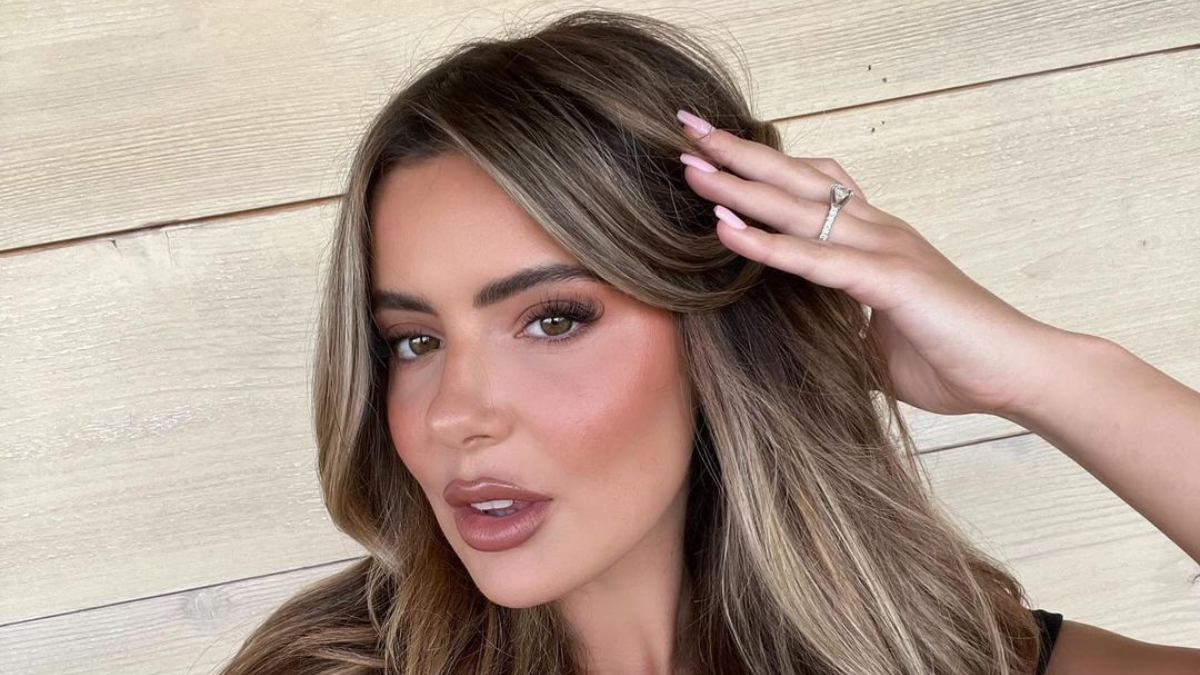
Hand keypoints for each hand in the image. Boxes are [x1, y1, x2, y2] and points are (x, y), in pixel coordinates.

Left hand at [676, 109, 1068, 417]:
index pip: (811, 188)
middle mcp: (877, 230)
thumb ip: (838, 332)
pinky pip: (816, 258)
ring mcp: (884, 249)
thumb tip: (803, 346)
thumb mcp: (875, 347)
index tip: (714, 152)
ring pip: (799, 208)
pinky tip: (726, 229)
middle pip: (796, 180)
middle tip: (687, 129)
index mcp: (875, 239)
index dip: (763, 167)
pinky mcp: (889, 280)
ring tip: (691, 165)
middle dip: (738, 154)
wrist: (1018, 374)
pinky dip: (768, 244)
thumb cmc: (953, 359)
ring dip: (740, 186)